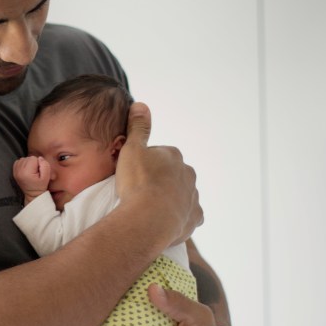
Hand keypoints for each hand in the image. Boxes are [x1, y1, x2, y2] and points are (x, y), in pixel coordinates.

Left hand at [13, 156, 49, 202]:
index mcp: (26, 172)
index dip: (38, 163)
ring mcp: (15, 171)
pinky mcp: (14, 171)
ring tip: (31, 172)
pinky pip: (19, 161)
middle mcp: (19, 171)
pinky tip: (27, 170)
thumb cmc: (40, 186)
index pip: (33, 158)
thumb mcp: (47, 177)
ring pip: (24, 159)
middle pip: (28, 158)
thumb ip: (45, 166)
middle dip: (33, 163)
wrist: (32, 194)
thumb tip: (40, 158)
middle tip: (35, 172)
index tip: (39, 171)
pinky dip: (23, 164)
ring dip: (28, 163)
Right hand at [115, 102, 202, 246]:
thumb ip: (138, 127)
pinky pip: (188, 215)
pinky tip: (165, 221)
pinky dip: (179, 217)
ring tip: (149, 208)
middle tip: (140, 191)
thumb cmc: (138, 182)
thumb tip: (141, 104)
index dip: (145, 163)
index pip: (160, 155)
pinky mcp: (193, 218)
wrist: (148, 220)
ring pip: (181, 194)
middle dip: (160, 180)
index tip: (133, 173)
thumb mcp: (132, 149)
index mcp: (174, 156)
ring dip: (169, 198)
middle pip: (173, 174)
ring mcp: (193, 197)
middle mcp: (188, 174)